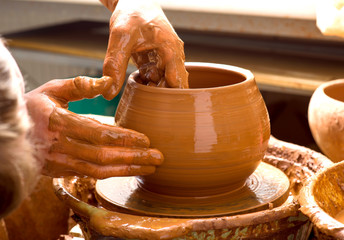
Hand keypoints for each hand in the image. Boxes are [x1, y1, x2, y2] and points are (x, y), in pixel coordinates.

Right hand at [25, 76, 162, 178]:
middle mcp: (59, 146)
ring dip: (127, 170)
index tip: (146, 139)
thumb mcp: (52, 89)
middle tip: (158, 158)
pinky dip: (114, 174)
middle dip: (133, 158)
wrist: (9, 134)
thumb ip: (79, 85)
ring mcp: (60, 162)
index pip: (96, 133)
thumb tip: (108, 82)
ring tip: (151, 167)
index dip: (123, 138)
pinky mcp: (62, 171)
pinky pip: (91, 176)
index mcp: (57, 122)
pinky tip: (131, 170)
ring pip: (99, 171)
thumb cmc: (33, 108)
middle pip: (103, 156)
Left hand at [100, 0, 188, 98]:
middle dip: (159, 95)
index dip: (167, 96)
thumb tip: (109, 93)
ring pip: (165, 84)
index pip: (178, 82)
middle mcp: (173, 57)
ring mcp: (166, 60)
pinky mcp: (157, 62)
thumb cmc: (132, 13)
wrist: (133, 1)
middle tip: (142, 94)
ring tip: (138, 84)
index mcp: (171, 50)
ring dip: (152, 89)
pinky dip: (147, 84)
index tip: (153, 101)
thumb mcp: (120, 36)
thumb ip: (114, 64)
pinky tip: (137, 79)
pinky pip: (156, 79)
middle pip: (174, 86)